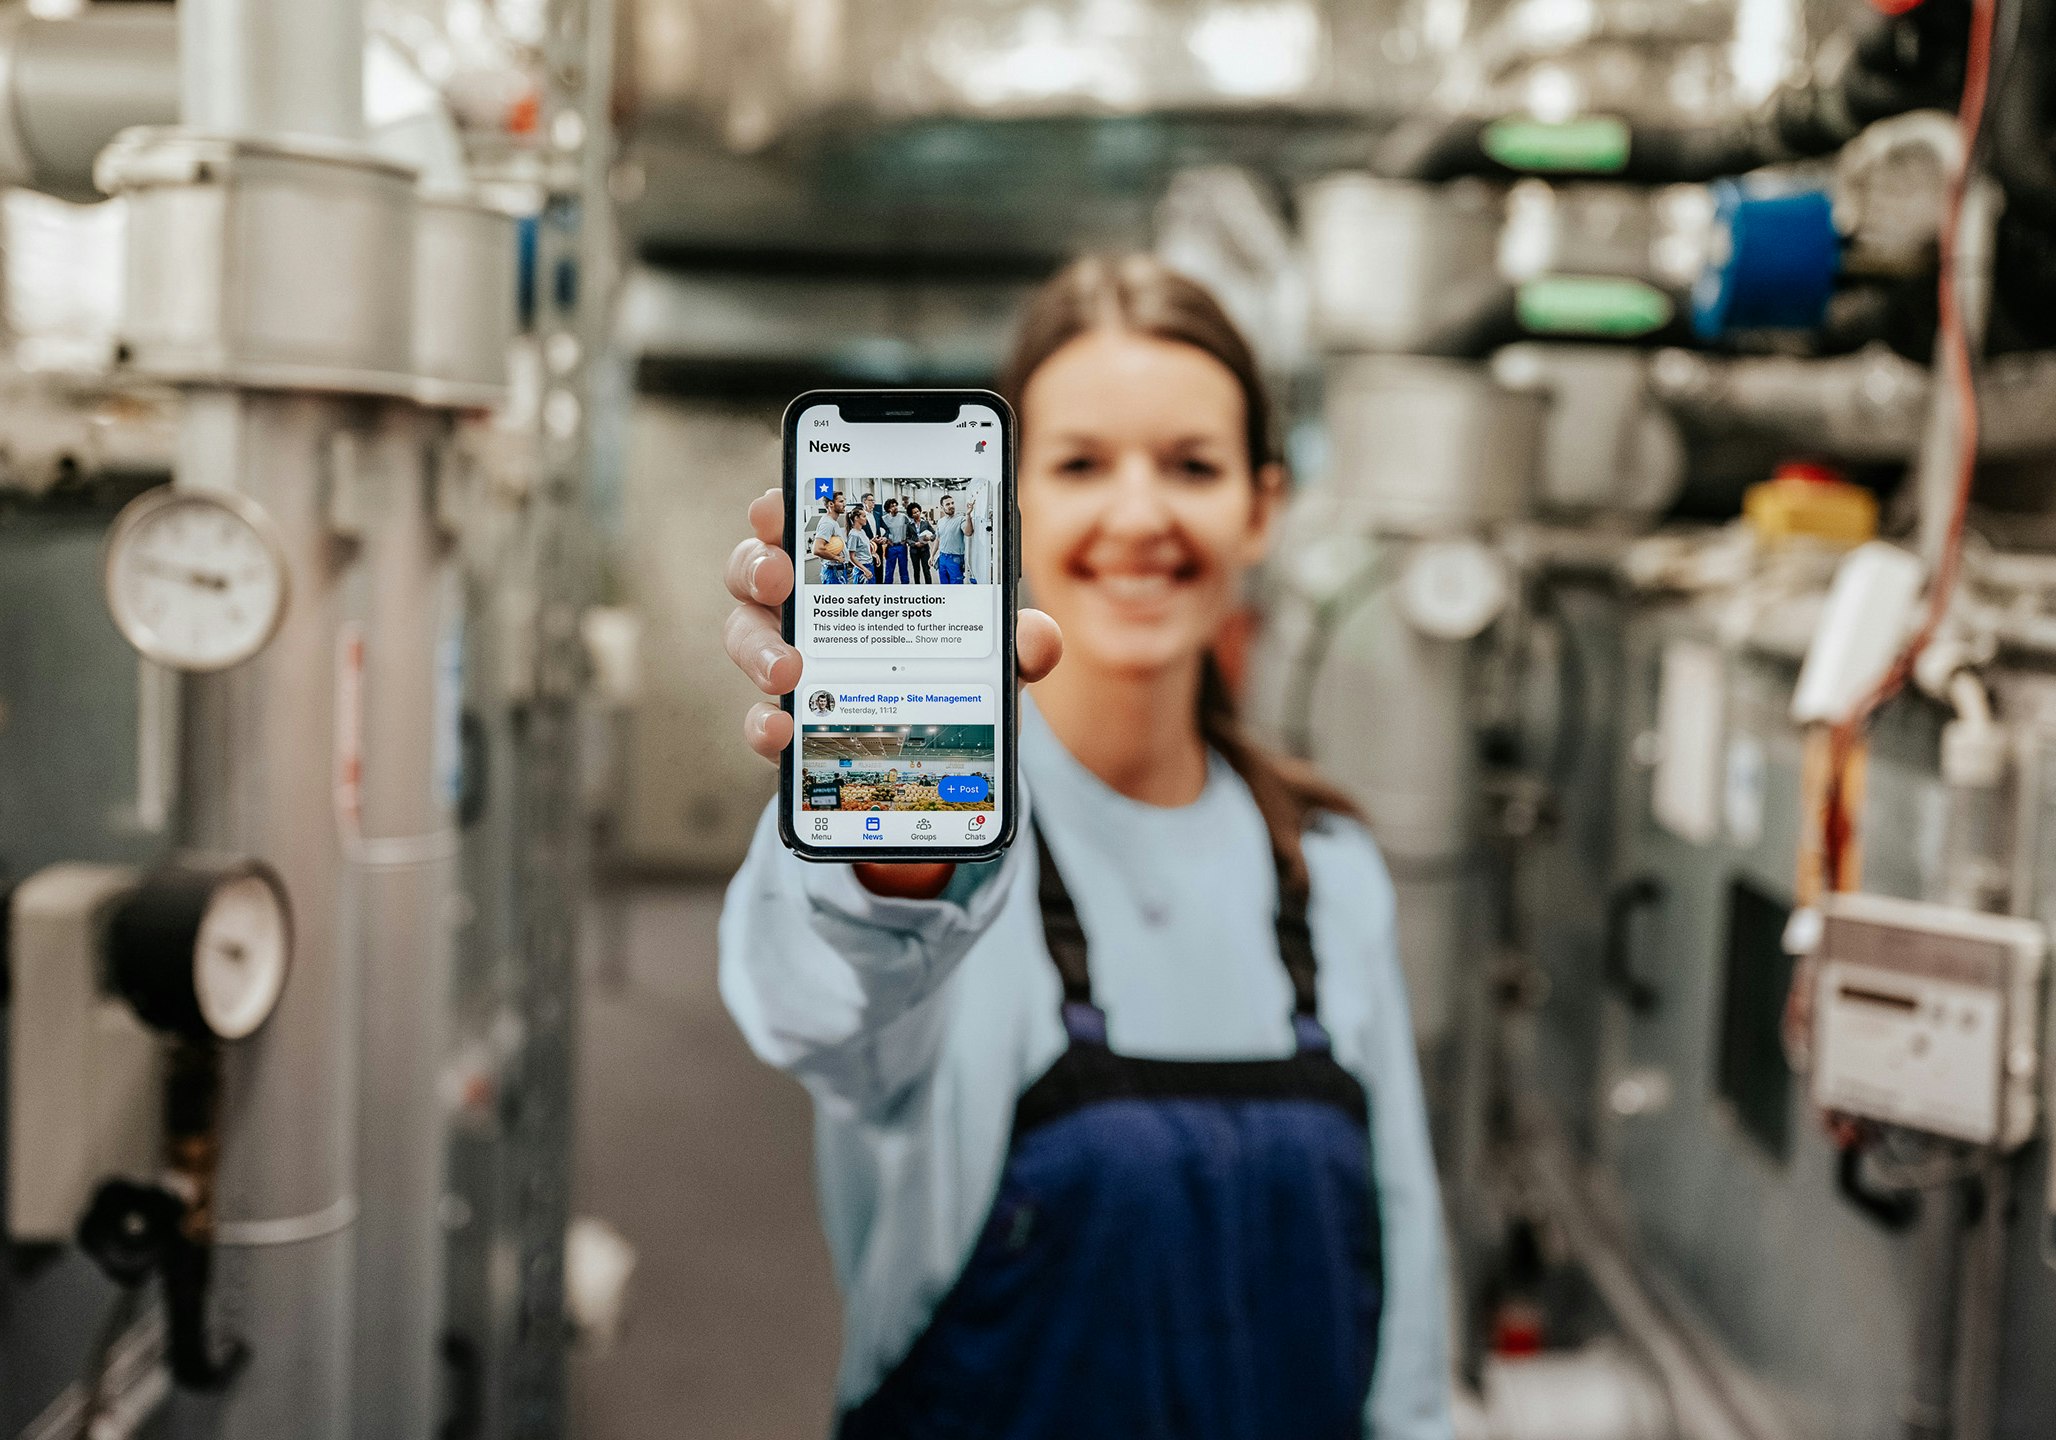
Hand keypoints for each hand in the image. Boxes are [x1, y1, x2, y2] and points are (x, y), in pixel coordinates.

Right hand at [724, 488, 1061, 762]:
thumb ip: (1018, 641)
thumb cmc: (956, 675)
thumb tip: (1037, 638)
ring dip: (758, 649)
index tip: (779, 506)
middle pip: (755, 571)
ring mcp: (789, 662)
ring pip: (745, 638)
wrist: (943, 758)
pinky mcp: (791, 720)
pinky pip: (760, 717)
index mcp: (850, 572)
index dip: (781, 509)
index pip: (804, 524)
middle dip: (757, 566)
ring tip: (789, 670)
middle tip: (780, 577)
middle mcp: (806, 608)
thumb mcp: (994, 655)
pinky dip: (764, 723)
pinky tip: (783, 728)